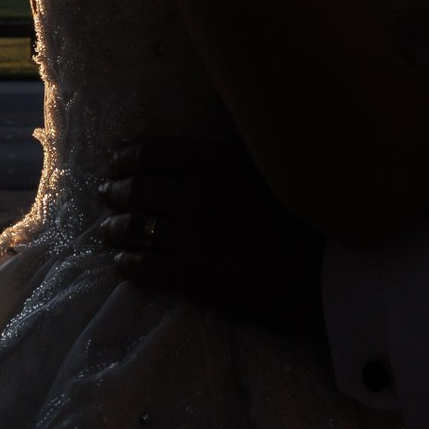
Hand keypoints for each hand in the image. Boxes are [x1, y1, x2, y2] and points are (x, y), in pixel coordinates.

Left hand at [96, 136, 324, 336]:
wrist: (323, 275)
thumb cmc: (304, 218)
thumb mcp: (266, 169)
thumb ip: (225, 158)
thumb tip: (191, 151)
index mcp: (216, 163)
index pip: (152, 154)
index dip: (126, 158)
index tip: (115, 162)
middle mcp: (196, 196)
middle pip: (138, 190)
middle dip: (115, 191)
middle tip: (105, 193)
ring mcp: (191, 238)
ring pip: (135, 229)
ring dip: (114, 228)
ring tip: (106, 229)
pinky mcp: (192, 277)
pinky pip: (146, 267)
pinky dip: (127, 263)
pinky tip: (121, 263)